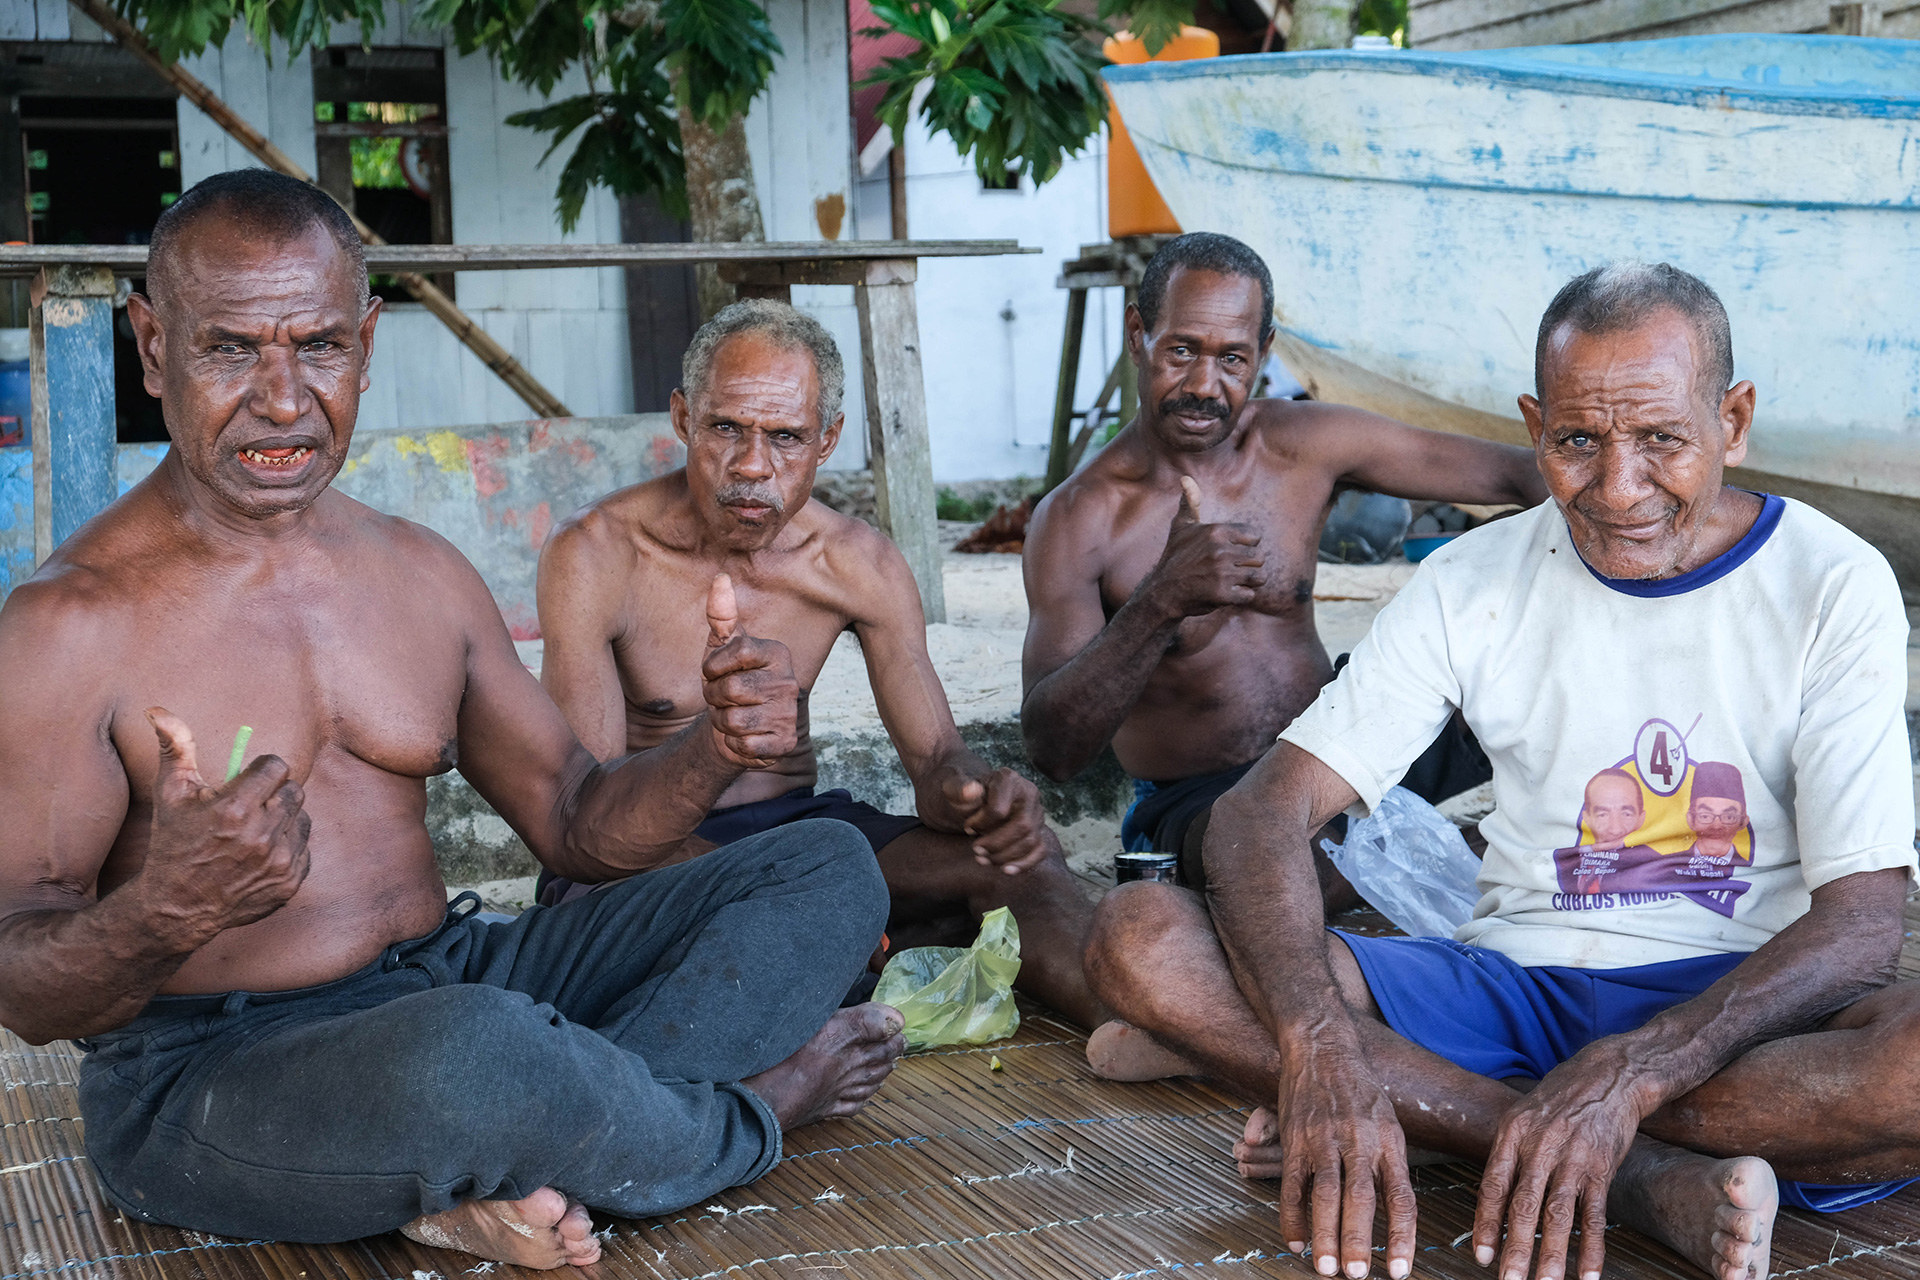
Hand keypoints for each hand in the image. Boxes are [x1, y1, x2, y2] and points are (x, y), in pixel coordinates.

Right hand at [138, 708, 310, 939]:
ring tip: (253, 830)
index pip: (277, 766)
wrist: (176, 906)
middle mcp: (261, 836)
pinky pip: (305, 847)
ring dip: (282, 818)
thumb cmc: (172, 842)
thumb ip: (174, 747)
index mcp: (234, 809)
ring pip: (302, 817)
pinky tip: (260, 854)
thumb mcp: (170, 793)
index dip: (260, 771)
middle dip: (272, 794)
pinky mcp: (290, 883)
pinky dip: (287, 846)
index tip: (246, 782)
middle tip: (248, 807)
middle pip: (293, 790)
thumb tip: (157, 710)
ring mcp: (279, 862)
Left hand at [702, 573, 799, 769]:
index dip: (713, 667)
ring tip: (731, 716)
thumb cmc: (728, 679)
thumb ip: (721, 615)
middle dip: (714, 698)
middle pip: (731, 689)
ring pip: (734, 720)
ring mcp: (789, 714)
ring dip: (722, 722)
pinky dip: (734, 744)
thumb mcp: (721, 647)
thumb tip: (720, 578)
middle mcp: (789, 682)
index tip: (713, 672)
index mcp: (778, 653)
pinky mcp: (785, 743)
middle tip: (721, 698)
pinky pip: (745, 745)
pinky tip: (743, 736)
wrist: (736, 726)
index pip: (735, 653)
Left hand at [938, 768, 1050, 874]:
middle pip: (1023, 826)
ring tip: (983, 859)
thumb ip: (958, 789)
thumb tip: (971, 791)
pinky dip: (1024, 863)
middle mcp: (1028, 792)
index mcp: (1008, 778)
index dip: (981, 824)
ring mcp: (1037, 812)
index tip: (967, 827)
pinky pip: (1040, 850)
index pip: (999, 810)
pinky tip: (1006, 870)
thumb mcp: (952, 788)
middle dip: (997, 844)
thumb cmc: (962, 794)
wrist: (971, 799)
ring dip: (1006, 856)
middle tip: (975, 850)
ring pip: (1031, 840)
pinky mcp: (1038, 829)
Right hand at [1140, 476, 1266, 620]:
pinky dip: (1240, 597)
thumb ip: (1190, 502)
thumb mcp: (1181, 527)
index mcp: (1216, 531)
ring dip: (1246, 582)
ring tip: (1228, 582)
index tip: (1226, 553)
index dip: (1244, 547)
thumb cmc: (1175, 558)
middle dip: (1246, 566)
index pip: (1256, 537)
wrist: (1163, 592)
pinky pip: (1249, 595)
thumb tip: (1186, 478)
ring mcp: (1222, 573)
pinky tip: (1223, 594)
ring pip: (1258, 577)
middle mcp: (1220, 550)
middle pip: (1259, 558)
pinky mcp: (1223, 594)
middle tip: (1224, 571)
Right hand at [1268, 1038, 1416, 1279]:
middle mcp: (1358, 1142)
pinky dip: (1292, 1216)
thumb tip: (1400, 1214)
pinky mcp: (1295, 1138)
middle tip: (1356, 1276)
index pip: (1401, 1197)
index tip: (1400, 1270)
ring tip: (1327, 1268)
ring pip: (1325, 1194)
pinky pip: (1292, 1183)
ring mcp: (1323, 1139)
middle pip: (1361, 1198)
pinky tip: (1295, 1242)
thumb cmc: (1360, 1089)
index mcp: (1388, 1142)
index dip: (1402, 1236)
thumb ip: (1392, 1165)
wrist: (1323, 1047)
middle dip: (1359, 1240)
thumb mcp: (1389, 1122)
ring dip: (1325, 1234)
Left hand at [1473, 1048, 1643, 1279]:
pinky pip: (1595, 1214)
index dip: (1486, 1223)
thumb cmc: (1560, 1100)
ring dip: (1551, 1254)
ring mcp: (1573, 1157)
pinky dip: (1592, 1247)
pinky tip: (1589, 1274)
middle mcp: (1539, 1146)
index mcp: (1512, 1133)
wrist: (1608, 1076)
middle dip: (1514, 1248)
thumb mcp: (1524, 1116)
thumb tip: (1490, 1198)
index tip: (1481, 1256)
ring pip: (1558, 1214)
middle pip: (1523, 1205)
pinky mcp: (1602, 1167)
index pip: (1493, 1185)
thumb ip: (1508, 1154)